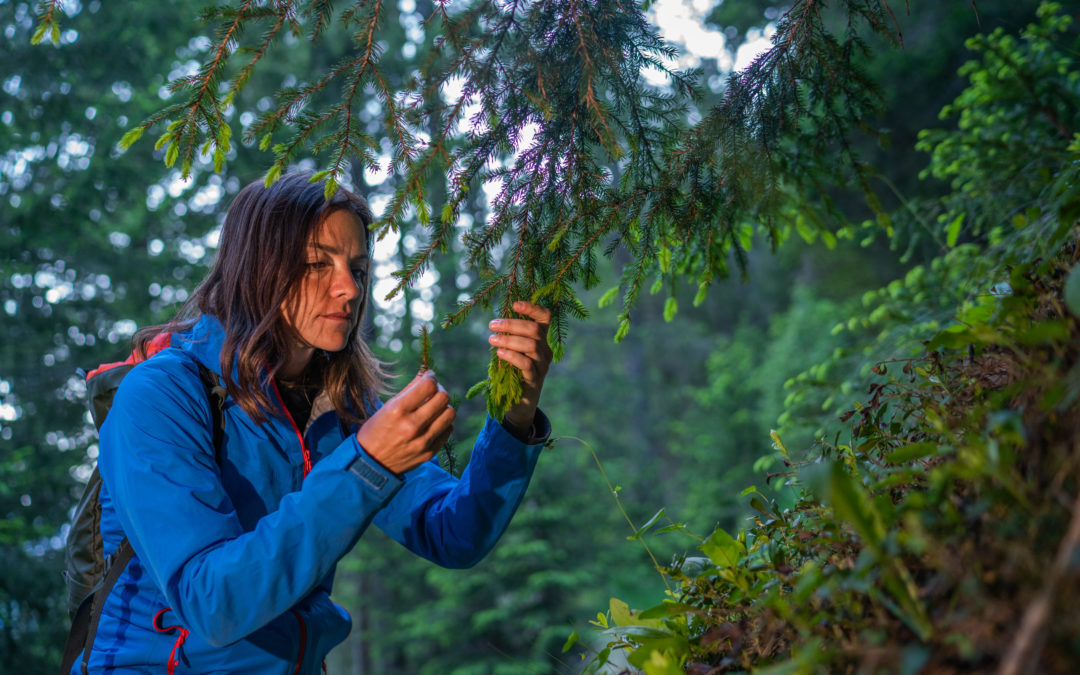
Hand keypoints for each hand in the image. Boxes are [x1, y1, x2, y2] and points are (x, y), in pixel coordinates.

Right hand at [355, 370, 454, 474]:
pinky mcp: (429, 453)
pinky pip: (448, 430)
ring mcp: (422, 442)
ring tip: (434, 409)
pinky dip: (443, 423)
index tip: (429, 377)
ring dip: (444, 407)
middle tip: (432, 393)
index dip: (431, 377)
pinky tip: (433, 423)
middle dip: (439, 391)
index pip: (428, 385)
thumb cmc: (375, 432)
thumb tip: (426, 374)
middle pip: (443, 398)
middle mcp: (412, 426)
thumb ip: (409, 390)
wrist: (370, 464)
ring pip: (450, 414)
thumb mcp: (386, 408)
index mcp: (398, 411)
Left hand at [488, 301, 552, 433]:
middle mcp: (545, 350)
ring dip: (509, 339)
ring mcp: (542, 366)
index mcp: (541, 339)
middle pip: (534, 330)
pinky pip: (526, 364)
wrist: (519, 402)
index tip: (515, 304)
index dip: (533, 308)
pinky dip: (512, 356)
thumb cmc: (513, 371)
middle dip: (512, 324)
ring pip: (531, 345)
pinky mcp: (535, 380)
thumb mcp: (512, 350)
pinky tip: (499, 353)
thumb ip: (509, 337)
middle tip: (492, 324)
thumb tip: (497, 321)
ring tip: (492, 339)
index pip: (545, 317)